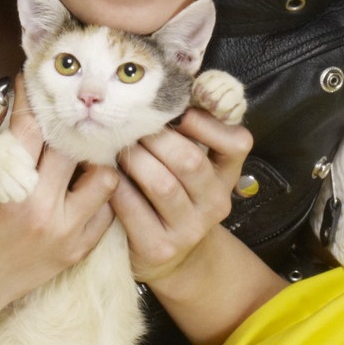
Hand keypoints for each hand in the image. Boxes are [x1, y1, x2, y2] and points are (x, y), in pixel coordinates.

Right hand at [0, 105, 116, 344]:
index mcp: (11, 191)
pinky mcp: (75, 250)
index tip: (28, 83)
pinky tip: (81, 182)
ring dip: (90, 159)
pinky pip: (106, 211)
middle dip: (62, 123)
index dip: (29, 98)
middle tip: (55, 111)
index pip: (31, 128)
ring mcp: (66, 233)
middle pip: (72, 147)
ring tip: (74, 150)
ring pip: (104, 178)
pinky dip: (98, 193)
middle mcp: (45, 211)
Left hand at [110, 106, 250, 280]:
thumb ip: (191, 132)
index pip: (237, 143)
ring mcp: (189, 229)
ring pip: (161, 184)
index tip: (179, 111)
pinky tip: (106, 175)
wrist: (173, 258)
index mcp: (227, 176)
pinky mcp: (158, 248)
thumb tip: (171, 85)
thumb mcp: (194, 167)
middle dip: (157, 136)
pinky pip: (133, 208)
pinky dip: (116, 186)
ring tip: (118, 146)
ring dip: (134, 159)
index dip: (207, 122)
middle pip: (190, 160)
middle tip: (133, 125)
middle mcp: (215, 203)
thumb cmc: (176, 196)